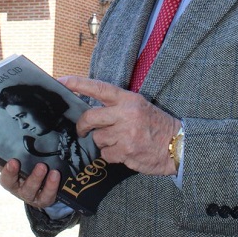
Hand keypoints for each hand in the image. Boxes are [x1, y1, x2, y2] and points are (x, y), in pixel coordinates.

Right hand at [0, 151, 60, 208]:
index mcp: (10, 182)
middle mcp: (21, 190)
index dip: (9, 172)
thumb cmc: (18, 173)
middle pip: (25, 187)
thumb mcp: (6, 165)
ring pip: (38, 192)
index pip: (6, 179)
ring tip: (51, 170)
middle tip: (41, 166)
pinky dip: (53, 186)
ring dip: (45, 182)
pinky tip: (56, 175)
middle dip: (33, 178)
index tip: (13, 161)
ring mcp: (33, 196)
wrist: (33, 187)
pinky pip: (49, 195)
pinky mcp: (45, 198)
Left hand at [59, 76, 180, 175]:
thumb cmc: (156, 125)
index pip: (99, 88)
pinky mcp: (126, 151)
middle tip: (82, 131)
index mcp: (128, 99)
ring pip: (97, 138)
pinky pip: (106, 154)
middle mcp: (126, 113)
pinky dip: (111, 155)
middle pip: (90, 117)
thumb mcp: (140, 106)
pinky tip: (124, 152)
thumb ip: (117, 107)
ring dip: (103, 142)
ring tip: (119, 141)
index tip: (60, 81)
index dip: (78, 84)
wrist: (177, 145)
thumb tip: (93, 113)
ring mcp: (125, 133)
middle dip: (83, 126)